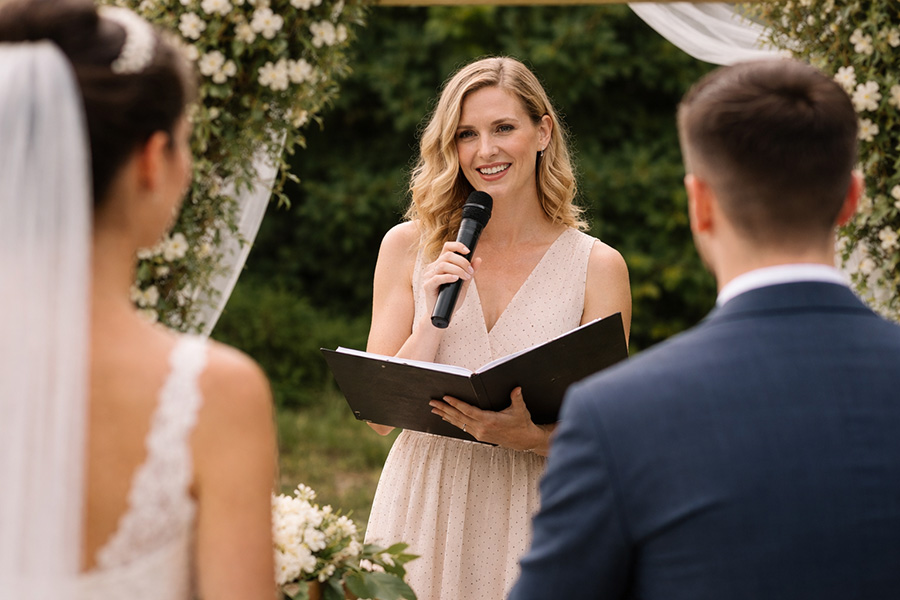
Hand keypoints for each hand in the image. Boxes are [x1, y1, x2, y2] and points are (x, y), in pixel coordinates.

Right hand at [420, 241, 481, 324]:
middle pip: (447, 255)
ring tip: (466, 277)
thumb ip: (470, 271)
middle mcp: (433, 268)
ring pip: (443, 265)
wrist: (444, 314)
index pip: (447, 248)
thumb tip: (478, 259)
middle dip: (462, 261)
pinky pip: (437, 278)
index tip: (468, 251)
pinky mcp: (427, 286)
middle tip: (470, 272)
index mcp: (440, 264)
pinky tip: (456, 279)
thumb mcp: (464, 283)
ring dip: (458, 270)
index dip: (457, 246)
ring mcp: (429, 276)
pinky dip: (448, 277)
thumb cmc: (452, 298)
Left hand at [429, 387, 555, 454]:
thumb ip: (517, 398)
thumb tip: (516, 388)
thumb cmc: (522, 423)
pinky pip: (463, 427)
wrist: (524, 440)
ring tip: (434, 409)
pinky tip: (446, 417)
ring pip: (459, 423)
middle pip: (459, 417)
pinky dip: (453, 421)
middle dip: (444, 409)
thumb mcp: (520, 410)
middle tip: (432, 402)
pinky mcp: (479, 436)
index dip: (456, 404)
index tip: (446, 398)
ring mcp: (479, 433)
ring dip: (445, 415)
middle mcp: (482, 428)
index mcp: (489, 421)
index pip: (468, 411)